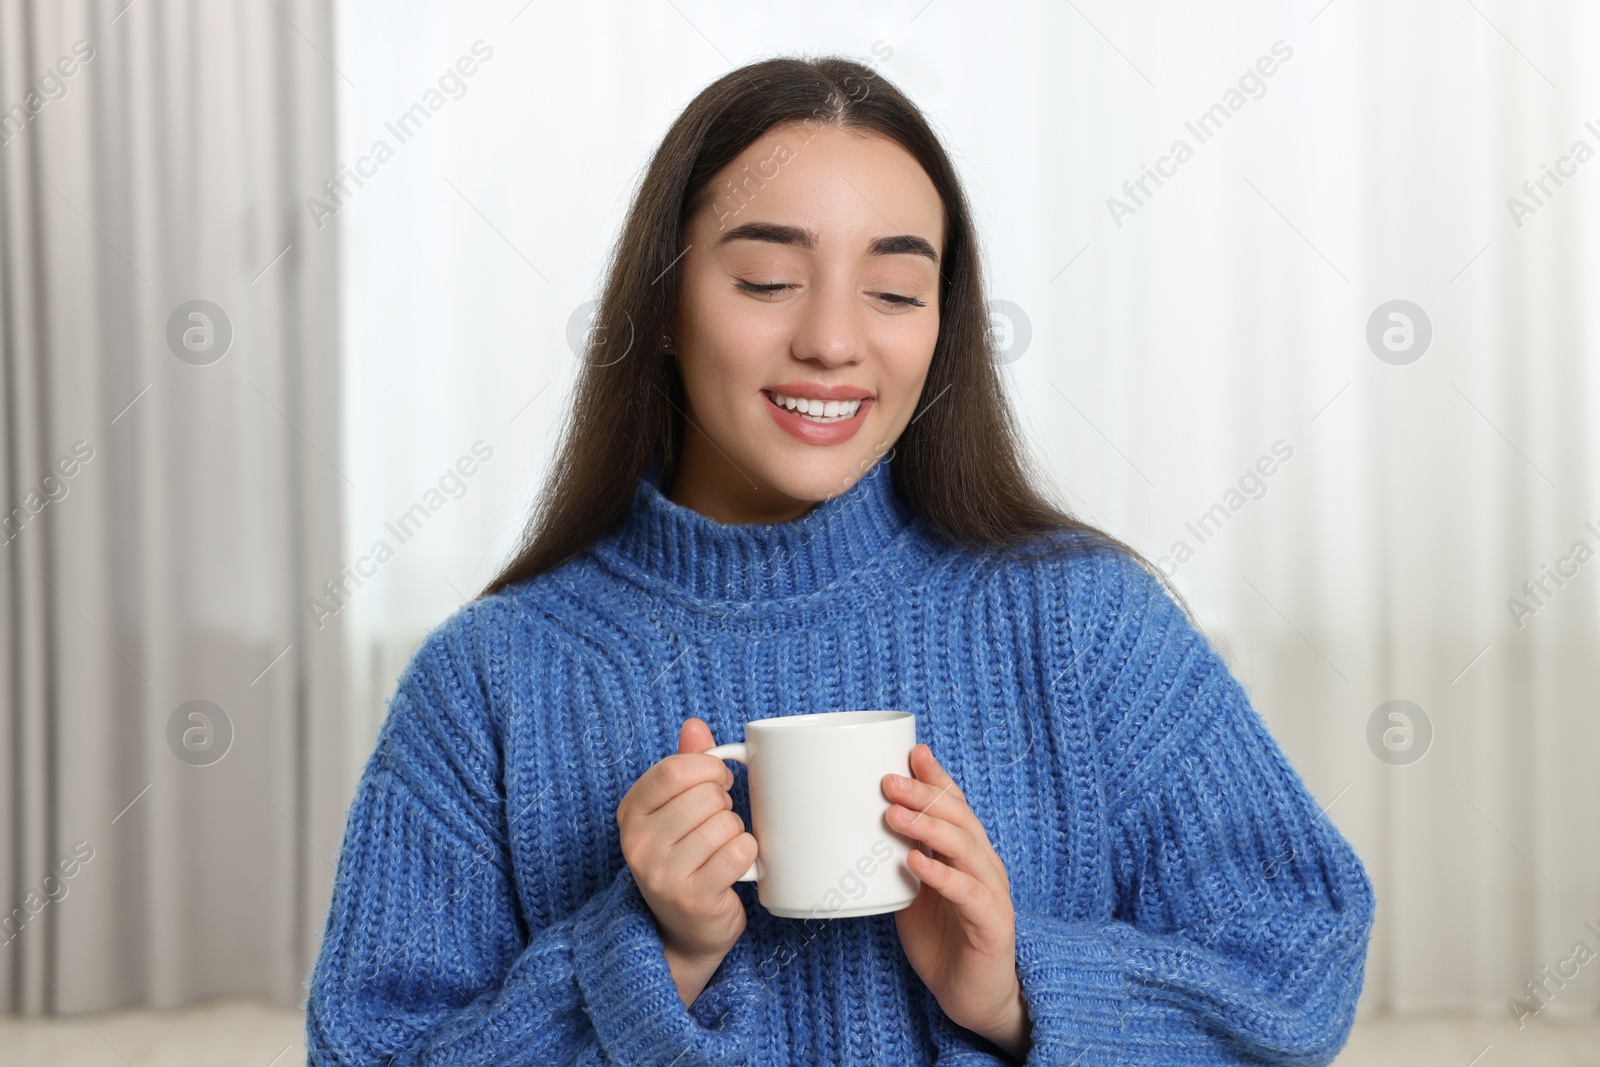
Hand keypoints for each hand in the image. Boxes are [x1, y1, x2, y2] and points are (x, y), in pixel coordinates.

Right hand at [617, 717, 756, 1003]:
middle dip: (724, 804)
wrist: (686, 930)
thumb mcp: (675, 810)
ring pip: (725, 824)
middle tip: (718, 822)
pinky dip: (747, 855)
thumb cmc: (685, 859)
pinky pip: (738, 852)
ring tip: (721, 849)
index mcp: (630, 814)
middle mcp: (638, 845)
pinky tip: (733, 867)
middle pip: (704, 797)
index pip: (673, 770)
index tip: (719, 779)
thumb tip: (694, 725)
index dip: (708, 768)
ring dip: (736, 833)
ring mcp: (662, 874)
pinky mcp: (693, 898)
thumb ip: (684, 766)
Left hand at [883, 743, 1031, 1060]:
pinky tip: (916, 863)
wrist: (974, 997)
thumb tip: (855, 831)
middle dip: (923, 795)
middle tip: (887, 782)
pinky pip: (968, 893)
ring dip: (928, 827)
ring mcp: (991, 892)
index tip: (911, 753)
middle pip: (958, 818)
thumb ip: (895, 863)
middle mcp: (983, 865)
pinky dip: (942, 875)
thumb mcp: (911, 894)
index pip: (955, 805)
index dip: (936, 778)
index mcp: (966, 853)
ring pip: (964, 847)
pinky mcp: (992, 923)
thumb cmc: (942, 941)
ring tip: (894, 814)